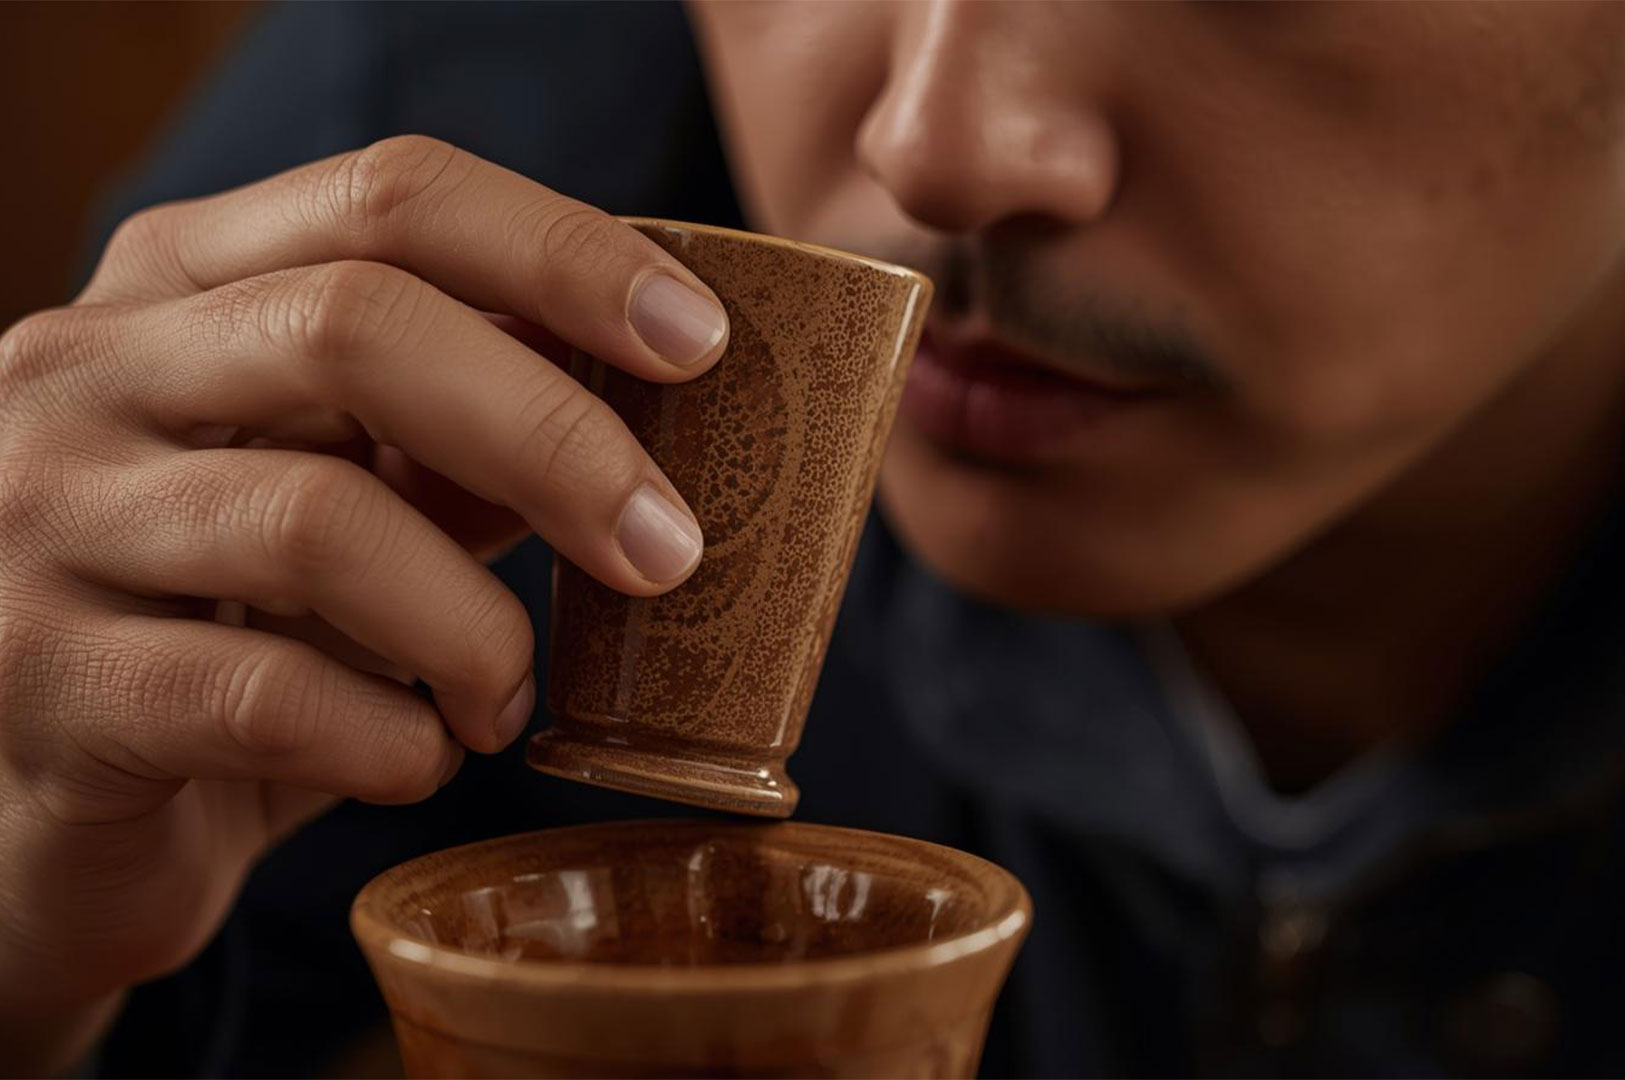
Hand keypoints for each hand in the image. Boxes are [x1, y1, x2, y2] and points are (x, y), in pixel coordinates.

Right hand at [0, 136, 727, 1071]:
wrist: (41, 789)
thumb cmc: (223, 616)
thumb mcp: (342, 487)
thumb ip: (456, 429)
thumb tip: (653, 396)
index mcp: (181, 284)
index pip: (389, 197)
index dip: (563, 255)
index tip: (699, 342)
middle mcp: (89, 370)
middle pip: (357, 324)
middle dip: (554, 437)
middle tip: (667, 549)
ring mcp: (46, 520)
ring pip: (316, 521)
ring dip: (475, 628)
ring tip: (508, 697)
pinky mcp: (50, 683)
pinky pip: (268, 698)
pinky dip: (394, 741)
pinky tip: (420, 760)